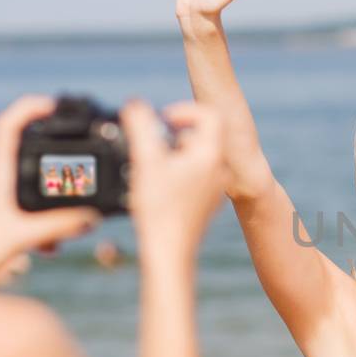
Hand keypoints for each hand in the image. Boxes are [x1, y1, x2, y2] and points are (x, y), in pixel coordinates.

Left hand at [0, 96, 101, 289]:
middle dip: (50, 133)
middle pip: (22, 139)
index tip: (55, 106)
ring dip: (54, 177)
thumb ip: (59, 226)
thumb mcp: (24, 238)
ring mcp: (3, 192)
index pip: (8, 126)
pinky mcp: (9, 208)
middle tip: (76, 133)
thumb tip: (92, 217)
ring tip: (75, 190)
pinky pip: (35, 195)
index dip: (30, 108)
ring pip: (31, 168)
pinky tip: (58, 239)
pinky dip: (52, 207)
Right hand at [122, 100, 226, 258]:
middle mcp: (219, 169)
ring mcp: (215, 187)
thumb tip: (135, 104)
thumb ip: (140, 126)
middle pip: (204, 134)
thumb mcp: (145, 160)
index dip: (185, 110)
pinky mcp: (206, 201)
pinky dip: (178, 169)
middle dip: (175, 132)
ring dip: (175, 151)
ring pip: (199, 155)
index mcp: (211, 155)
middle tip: (153, 142)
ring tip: (153, 164)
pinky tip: (158, 183)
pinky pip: (196, 174)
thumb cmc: (159, 209)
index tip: (163, 119)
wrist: (169, 252)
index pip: (210, 115)